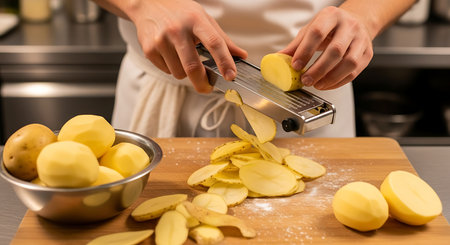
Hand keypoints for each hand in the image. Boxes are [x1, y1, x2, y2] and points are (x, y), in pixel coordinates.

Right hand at [128, 0, 246, 92]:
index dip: (225, 62)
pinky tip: (170, 54)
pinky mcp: (149, 49)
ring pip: (179, 73)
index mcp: (196, 20)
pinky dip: (172, 68)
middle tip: (208, 88)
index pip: (214, 43)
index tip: (231, 76)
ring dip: (185, 72)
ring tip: (183, 57)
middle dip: (202, 83)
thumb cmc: (181, 12)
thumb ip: (222, 39)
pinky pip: (167, 71)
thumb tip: (241, 55)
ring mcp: (161, 40)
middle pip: (193, 67)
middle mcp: (177, 29)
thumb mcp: (203, 19)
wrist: (149, 2)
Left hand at [280, 6, 372, 89]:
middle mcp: (349, 26)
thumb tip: (279, 59)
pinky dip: (339, 81)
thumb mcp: (311, 29)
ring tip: (317, 84)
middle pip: (335, 51)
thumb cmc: (330, 26)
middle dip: (319, 69)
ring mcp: (361, 39)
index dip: (305, 51)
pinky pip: (355, 71)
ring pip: (349, 62)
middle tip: (306, 79)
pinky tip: (327, 84)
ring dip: (331, 77)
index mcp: (331, 16)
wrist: (356, 21)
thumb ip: (296, 45)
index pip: (317, 33)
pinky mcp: (367, 53)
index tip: (296, 65)